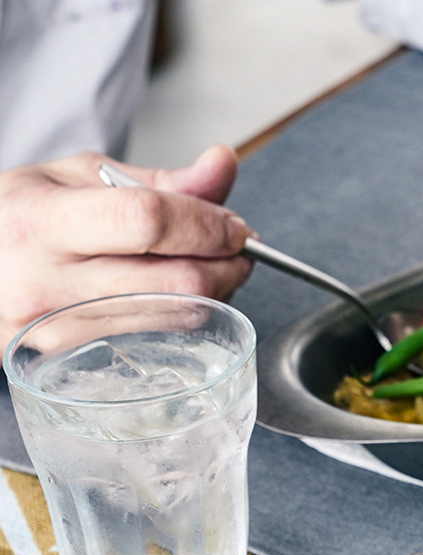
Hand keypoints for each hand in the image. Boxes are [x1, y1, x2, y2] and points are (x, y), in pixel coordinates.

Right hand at [0, 145, 251, 355]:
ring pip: (177, 316)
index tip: (236, 226)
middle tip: (238, 249)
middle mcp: (48, 284)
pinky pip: (161, 338)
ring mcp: (63, 331)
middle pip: (176, 282)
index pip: (146, 222)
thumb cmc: (23, 219)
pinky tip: (183, 293)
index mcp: (41, 222)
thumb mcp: (77, 178)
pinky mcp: (79, 361)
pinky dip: (189, 313)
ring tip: (212, 265)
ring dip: (217, 291)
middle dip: (227, 265)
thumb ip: (160, 180)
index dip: (206, 225)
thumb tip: (223, 165)